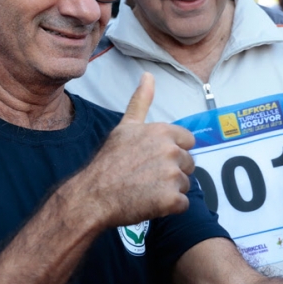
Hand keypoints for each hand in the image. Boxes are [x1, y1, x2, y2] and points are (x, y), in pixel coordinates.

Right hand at [72, 73, 194, 226]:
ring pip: (185, 184)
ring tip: (145, 190)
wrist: (94, 196)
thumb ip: (141, 101)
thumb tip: (148, 75)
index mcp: (163, 131)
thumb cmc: (109, 162)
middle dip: (172, 172)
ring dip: (170, 190)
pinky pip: (182, 204)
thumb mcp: (125, 127)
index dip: (173, 151)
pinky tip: (149, 203)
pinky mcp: (172, 200)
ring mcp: (172, 176)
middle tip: (146, 177)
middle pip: (188, 164)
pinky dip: (169, 208)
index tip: (153, 159)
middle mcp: (171, 151)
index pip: (188, 141)